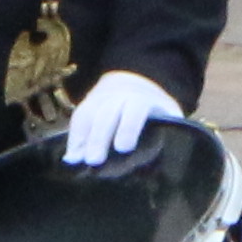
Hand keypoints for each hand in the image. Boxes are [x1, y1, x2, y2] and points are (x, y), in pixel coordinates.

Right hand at [59, 68, 180, 165]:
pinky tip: (71, 157)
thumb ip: (169, 129)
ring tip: (76, 161)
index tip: (123, 148)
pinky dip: (73, 138)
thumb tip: (171, 153)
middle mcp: (118, 96)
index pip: (135, 110)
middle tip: (94, 161)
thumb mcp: (170, 114)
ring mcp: (100, 98)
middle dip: (99, 138)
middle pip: (106, 115)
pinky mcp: (86, 104)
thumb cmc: (156, 109)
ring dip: (80, 139)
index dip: (128, 127)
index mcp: (142, 99)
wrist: (137, 80)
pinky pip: (78, 118)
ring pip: (88, 115)